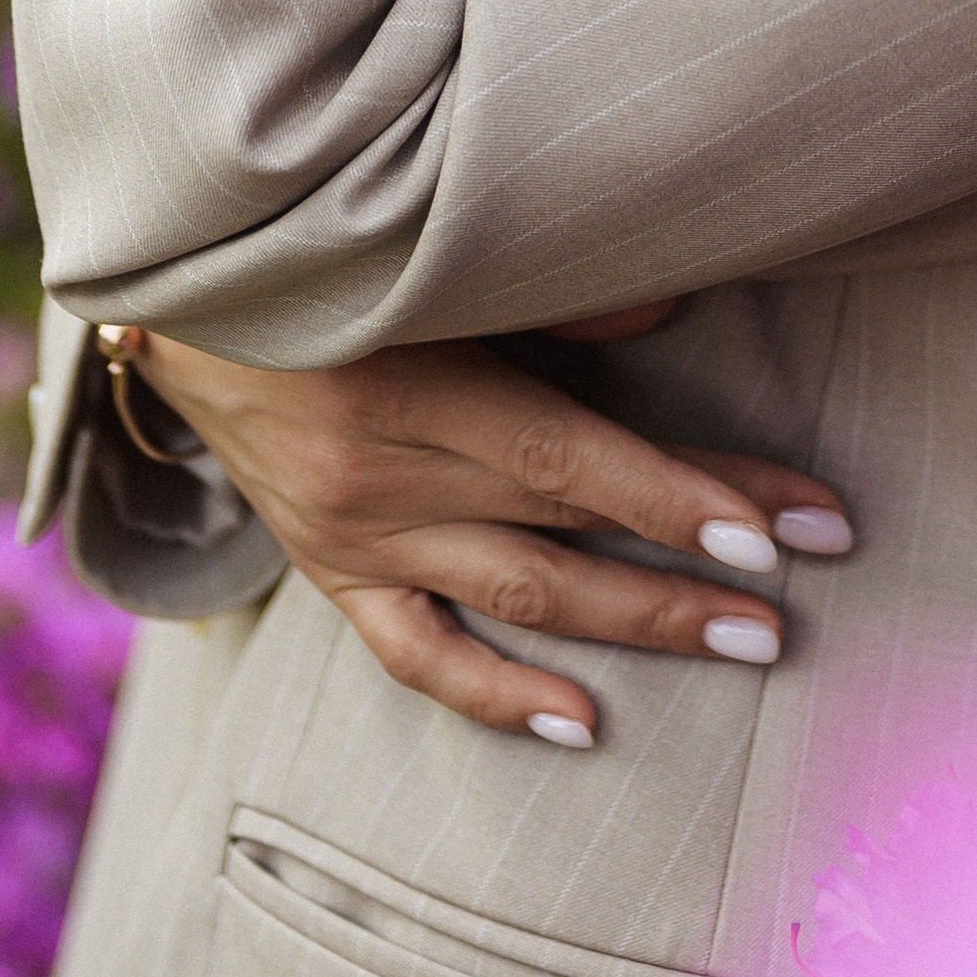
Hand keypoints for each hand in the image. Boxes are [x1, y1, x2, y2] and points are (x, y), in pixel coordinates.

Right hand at [123, 322, 855, 749]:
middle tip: (795, 596)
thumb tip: (670, 306)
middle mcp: (378, 475)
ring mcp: (352, 536)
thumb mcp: (422, 254)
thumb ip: (546, 287)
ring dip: (638, 621)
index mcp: (405, 382)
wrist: (180, 299)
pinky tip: (580, 722)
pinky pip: (417, 654)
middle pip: (563, 525)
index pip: (566, 454)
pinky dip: (497, 695)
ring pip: (515, 595)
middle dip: (691, 560)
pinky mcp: (331, 572)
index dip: (675, 495)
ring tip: (746, 642)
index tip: (778, 525)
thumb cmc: (327, 256)